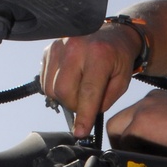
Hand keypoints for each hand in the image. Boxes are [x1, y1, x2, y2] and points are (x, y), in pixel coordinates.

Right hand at [40, 23, 141, 138]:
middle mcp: (76, 46)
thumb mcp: (122, 81)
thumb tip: (85, 117)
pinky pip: (45, 79)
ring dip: (63, 98)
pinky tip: (69, 83)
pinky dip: (55, 88)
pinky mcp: (49, 49)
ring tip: (77, 92)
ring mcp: (60, 46)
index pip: (87, 92)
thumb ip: (104, 100)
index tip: (80, 132)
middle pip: (63, 91)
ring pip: (51, 87)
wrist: (112, 34)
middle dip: (73, 106)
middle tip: (84, 105)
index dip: (83, 116)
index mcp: (99, 54)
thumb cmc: (118, 58)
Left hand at [107, 90, 166, 161]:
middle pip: (117, 122)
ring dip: (124, 149)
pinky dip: (130, 155)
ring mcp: (141, 111)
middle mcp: (147, 101)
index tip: (137, 150)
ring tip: (138, 164)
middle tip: (129, 160)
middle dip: (119, 143)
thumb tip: (161, 153)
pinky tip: (144, 163)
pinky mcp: (140, 124)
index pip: (132, 117)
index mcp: (157, 100)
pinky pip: (124, 143)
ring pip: (116, 132)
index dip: (130, 137)